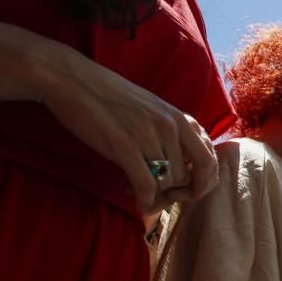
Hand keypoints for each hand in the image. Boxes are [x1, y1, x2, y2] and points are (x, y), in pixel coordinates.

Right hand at [37, 39, 217, 211]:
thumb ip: (172, 134)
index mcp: (179, 118)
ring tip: (137, 190)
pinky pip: (146, 185)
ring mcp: (149, 135)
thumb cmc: (110, 98)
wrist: (72, 79)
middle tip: (160, 196)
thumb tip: (185, 168)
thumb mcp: (152, 111)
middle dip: (178, 193)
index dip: (203, 182)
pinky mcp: (125, 145)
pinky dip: (144, 201)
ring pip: (167, 183)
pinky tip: (136, 202)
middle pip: (189, 176)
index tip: (188, 191)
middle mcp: (170, 126)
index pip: (209, 159)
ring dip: (155, 196)